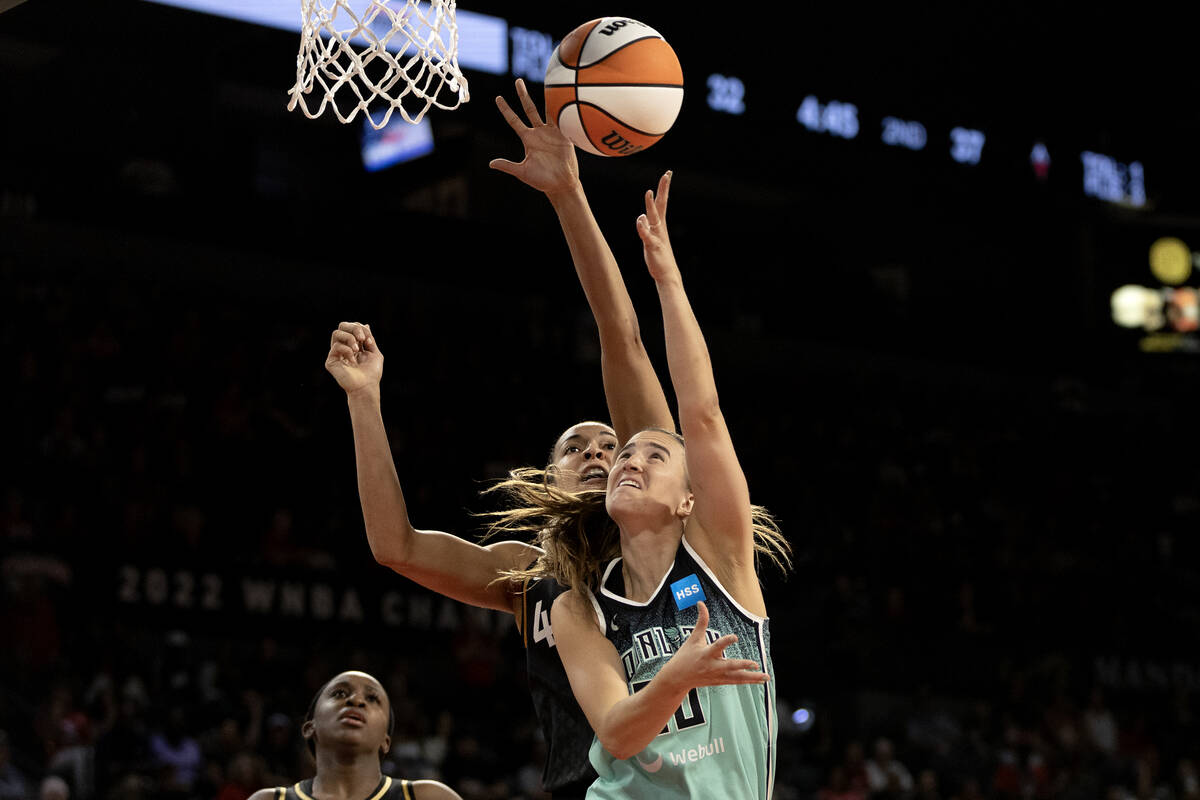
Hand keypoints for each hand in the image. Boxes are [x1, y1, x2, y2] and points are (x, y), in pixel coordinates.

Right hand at [325, 321, 382, 395]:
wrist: (366, 387)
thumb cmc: (372, 373)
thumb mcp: (374, 352)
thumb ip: (369, 339)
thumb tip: (366, 324)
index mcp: (353, 345)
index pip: (352, 327)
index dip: (361, 328)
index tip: (369, 341)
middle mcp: (343, 348)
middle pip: (342, 326)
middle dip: (354, 328)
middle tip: (362, 339)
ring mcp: (336, 354)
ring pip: (336, 333)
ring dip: (350, 338)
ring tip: (358, 348)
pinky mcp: (331, 361)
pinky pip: (336, 346)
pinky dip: (347, 350)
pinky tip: (353, 361)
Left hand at [489, 78, 580, 197]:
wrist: (561, 185)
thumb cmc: (542, 180)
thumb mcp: (522, 172)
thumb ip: (507, 166)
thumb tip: (491, 164)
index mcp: (528, 139)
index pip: (514, 120)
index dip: (506, 109)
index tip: (498, 98)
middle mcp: (538, 133)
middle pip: (529, 109)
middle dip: (523, 95)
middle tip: (518, 81)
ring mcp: (552, 133)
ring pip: (546, 110)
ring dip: (545, 97)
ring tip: (544, 82)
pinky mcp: (564, 135)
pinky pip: (562, 119)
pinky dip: (561, 108)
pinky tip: (561, 96)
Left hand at [636, 171, 678, 282]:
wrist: (666, 274)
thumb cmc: (658, 256)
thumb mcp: (650, 239)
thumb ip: (646, 227)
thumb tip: (641, 217)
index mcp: (660, 224)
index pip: (662, 202)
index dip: (664, 188)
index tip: (667, 174)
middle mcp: (660, 227)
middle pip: (661, 205)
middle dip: (663, 189)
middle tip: (666, 175)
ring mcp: (657, 236)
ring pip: (654, 218)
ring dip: (650, 205)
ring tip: (648, 192)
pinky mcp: (652, 246)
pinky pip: (647, 235)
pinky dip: (643, 228)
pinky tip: (640, 219)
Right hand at [661, 602, 768, 691]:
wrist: (678, 678)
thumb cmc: (686, 656)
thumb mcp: (693, 638)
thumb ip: (701, 621)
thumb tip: (700, 602)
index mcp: (706, 653)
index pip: (717, 646)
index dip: (726, 642)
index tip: (735, 637)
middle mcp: (713, 666)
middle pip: (730, 666)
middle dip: (742, 666)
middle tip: (755, 664)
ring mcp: (717, 675)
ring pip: (737, 678)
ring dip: (752, 678)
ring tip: (766, 677)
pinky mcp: (720, 681)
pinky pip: (737, 682)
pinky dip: (749, 681)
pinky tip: (760, 680)